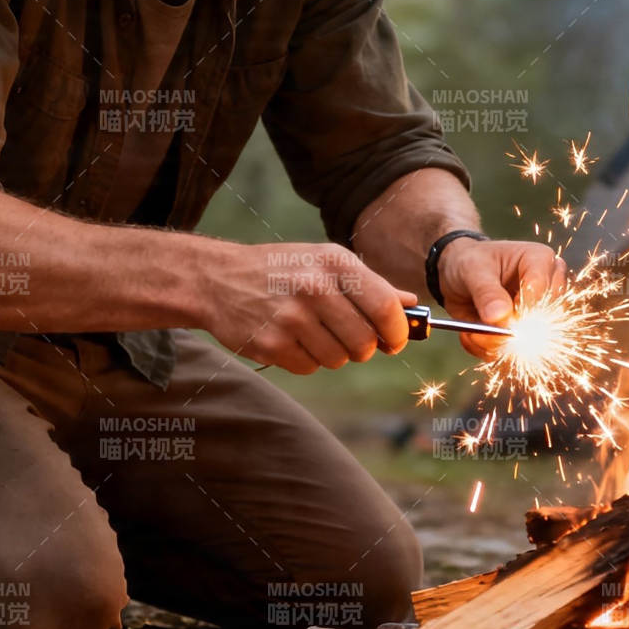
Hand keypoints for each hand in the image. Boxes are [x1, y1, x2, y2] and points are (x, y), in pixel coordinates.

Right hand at [197, 242, 414, 374]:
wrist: (218, 279)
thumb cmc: (281, 269)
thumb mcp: (325, 261)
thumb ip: (370, 284)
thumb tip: (410, 304)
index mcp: (334, 263)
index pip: (384, 308)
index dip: (397, 331)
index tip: (396, 339)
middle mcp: (314, 288)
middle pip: (365, 342)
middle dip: (364, 347)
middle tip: (350, 338)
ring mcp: (291, 318)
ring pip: (339, 359)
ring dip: (333, 353)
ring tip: (313, 332)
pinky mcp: (272, 345)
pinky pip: (310, 367)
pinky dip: (306, 359)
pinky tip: (291, 338)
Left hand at [436, 239, 565, 358]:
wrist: (456, 276)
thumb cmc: (469, 262)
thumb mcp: (472, 270)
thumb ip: (487, 293)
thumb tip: (500, 317)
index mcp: (541, 260)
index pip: (542, 291)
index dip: (521, 310)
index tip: (496, 318)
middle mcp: (547, 288)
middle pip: (542, 321)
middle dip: (507, 333)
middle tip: (478, 333)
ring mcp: (538, 314)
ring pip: (531, 343)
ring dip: (496, 345)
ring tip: (471, 333)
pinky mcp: (524, 334)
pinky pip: (514, 354)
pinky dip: (489, 351)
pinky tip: (472, 336)